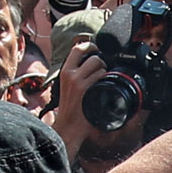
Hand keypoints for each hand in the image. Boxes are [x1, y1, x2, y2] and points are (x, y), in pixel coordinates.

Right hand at [50, 40, 106, 157]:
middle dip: (102, 63)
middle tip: (102, 72)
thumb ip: (76, 72)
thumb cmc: (70, 108)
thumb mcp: (67, 85)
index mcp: (65, 71)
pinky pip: (103, 79)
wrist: (68, 127)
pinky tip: (104, 90)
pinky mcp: (88, 92)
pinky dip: (107, 83)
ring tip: (102, 83)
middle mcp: (71, 75)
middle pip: (94, 57)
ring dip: (106, 74)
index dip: (90, 45)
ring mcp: (80, 84)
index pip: (78, 48)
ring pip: (101, 68)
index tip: (96, 49)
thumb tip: (88, 60)